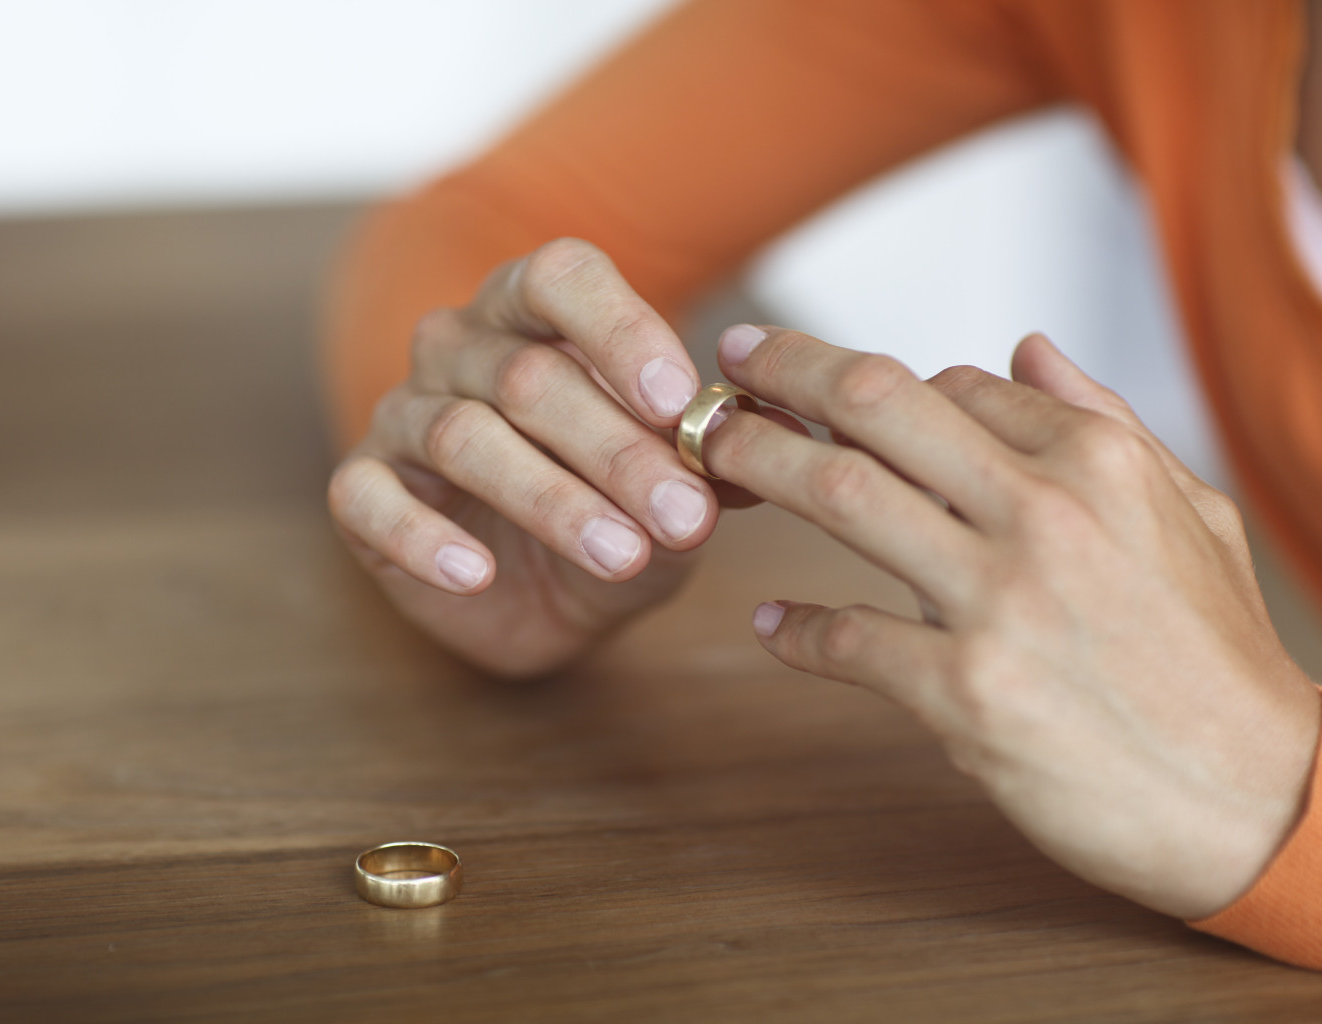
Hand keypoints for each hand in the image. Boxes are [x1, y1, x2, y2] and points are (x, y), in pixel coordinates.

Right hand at [328, 239, 750, 677]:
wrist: (545, 598)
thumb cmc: (613, 513)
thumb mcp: (676, 489)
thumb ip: (707, 465)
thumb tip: (753, 444)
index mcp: (534, 313)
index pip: (562, 278)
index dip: (619, 331)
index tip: (676, 401)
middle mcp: (459, 346)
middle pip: (526, 376)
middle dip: (614, 450)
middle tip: (682, 516)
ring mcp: (403, 412)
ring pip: (462, 436)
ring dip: (550, 500)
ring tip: (621, 555)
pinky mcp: (361, 488)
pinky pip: (372, 499)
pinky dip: (422, 538)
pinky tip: (474, 574)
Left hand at [706, 325, 1319, 918]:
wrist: (1261, 801)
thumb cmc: (1221, 660)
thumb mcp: (1189, 513)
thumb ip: (1100, 421)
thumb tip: (1023, 346)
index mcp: (1096, 460)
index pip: (948, 385)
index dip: (873, 384)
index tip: (817, 387)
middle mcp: (1042, 512)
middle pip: (873, 405)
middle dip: (783, 373)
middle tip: (727, 368)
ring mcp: (998, 601)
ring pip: (839, 494)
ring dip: (756, 463)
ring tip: (707, 457)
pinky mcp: (965, 692)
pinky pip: (844, 639)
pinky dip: (794, 629)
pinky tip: (771, 626)